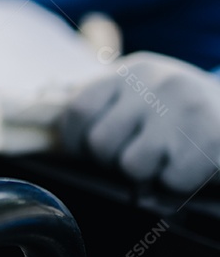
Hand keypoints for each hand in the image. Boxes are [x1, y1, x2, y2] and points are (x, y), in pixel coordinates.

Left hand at [60, 51, 219, 192]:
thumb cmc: (182, 111)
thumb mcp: (143, 90)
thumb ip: (104, 100)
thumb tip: (52, 110)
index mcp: (131, 73)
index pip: (78, 109)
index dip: (74, 139)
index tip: (84, 151)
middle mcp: (155, 84)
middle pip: (100, 143)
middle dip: (112, 160)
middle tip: (135, 156)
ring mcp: (183, 111)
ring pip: (131, 165)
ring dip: (146, 173)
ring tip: (165, 159)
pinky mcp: (209, 141)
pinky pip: (170, 181)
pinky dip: (178, 183)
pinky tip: (191, 165)